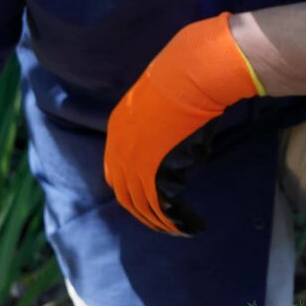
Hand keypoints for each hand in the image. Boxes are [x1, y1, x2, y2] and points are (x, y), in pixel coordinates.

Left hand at [104, 14, 263, 234]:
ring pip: (141, 205)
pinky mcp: (152, 171)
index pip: (115, 171)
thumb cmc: (185, 77)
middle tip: (162, 223)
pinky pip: (159, 206)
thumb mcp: (161, 99)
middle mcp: (119, 148)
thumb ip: (160, 124)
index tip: (148, 199)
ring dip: (160, 222)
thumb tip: (175, 142)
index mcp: (118, 128)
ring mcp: (133, 161)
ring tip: (178, 230)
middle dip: (142, 212)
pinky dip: (173, 221)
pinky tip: (188, 226)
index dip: (131, 189)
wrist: (189, 75)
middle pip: (124, 193)